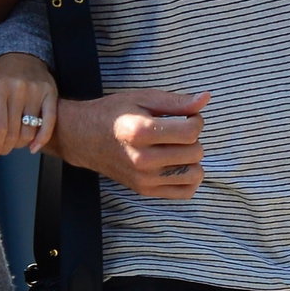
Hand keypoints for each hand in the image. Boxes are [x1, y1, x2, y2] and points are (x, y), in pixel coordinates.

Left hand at [0, 53, 57, 161]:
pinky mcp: (51, 93)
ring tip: (14, 143)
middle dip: (5, 147)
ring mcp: (36, 92)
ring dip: (20, 144)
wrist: (21, 55)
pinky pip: (49, 123)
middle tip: (2, 150)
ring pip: (29, 131)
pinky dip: (41, 140)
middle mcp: (17, 90)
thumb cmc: (0, 80)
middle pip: (13, 132)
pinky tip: (33, 148)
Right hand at [57, 89, 209, 198]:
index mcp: (141, 132)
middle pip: (195, 152)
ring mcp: (144, 178)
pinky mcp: (145, 190)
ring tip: (178, 148)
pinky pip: (184, 192)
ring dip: (193, 159)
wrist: (83, 138)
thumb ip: (176, 102)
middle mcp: (143, 159)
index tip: (187, 117)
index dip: (196, 120)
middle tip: (179, 132)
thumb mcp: (143, 99)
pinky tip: (180, 165)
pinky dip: (189, 179)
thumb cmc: (113, 114)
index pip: (191, 132)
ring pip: (195, 173)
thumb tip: (206, 99)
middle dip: (194, 139)